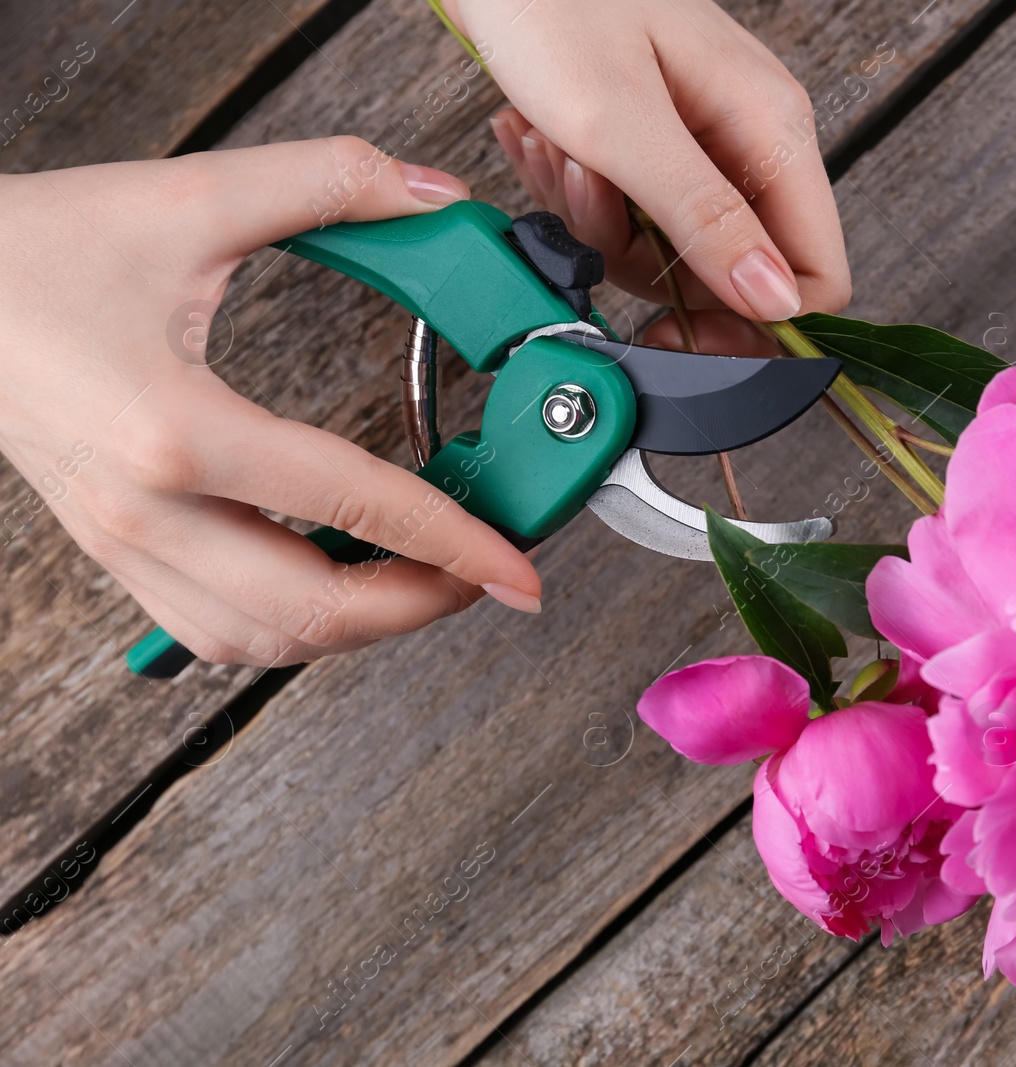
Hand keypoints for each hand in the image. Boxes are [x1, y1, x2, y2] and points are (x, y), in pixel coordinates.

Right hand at [0, 139, 544, 667]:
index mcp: (174, 429)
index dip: (456, 542)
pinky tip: (334, 581)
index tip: (518, 569)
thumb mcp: (186, 199)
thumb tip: (433, 196)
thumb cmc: (32, 251)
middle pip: (313, 611)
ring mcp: (123, 542)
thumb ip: (326, 185)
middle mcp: (146, 509)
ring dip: (358, 628)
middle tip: (484, 577)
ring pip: (262, 641)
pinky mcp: (113, 549)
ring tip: (424, 582)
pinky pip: (215, 630)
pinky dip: (292, 626)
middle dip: (420, 605)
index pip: (353, 504)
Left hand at [450, 0, 850, 331]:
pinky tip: (546, 144)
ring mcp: (699, 145)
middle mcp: (747, 140)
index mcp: (771, 128)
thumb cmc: (550, 4)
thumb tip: (777, 302)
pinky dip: (578, 196)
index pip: (815, 272)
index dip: (757, 322)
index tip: (684, 335)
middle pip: (731, 274)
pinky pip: (629, 216)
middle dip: (649, 263)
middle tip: (593, 205)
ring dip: (599, 224)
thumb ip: (704, 218)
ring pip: (669, 253)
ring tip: (560, 154)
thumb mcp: (622, 124)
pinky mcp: (651, 146)